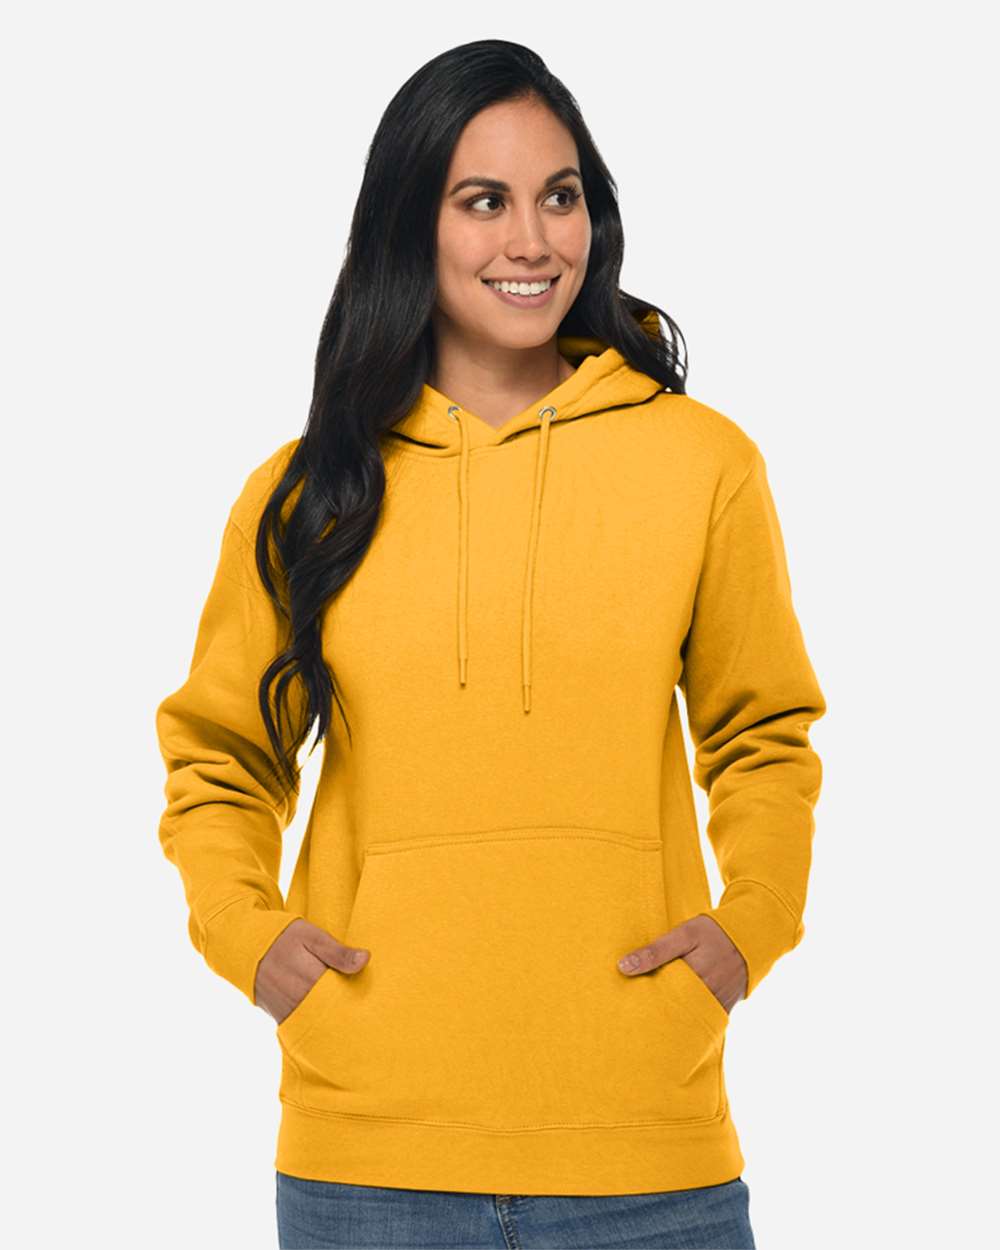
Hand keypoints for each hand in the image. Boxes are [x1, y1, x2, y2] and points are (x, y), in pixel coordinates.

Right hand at [254, 918, 369, 1024]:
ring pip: (320, 1023)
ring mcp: (290, 1013)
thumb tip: (366, 960)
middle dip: (349, 1013)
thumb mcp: (313, 937)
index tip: (374, 1000)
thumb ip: (338, 952)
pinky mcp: (282, 1017)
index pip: (345, 999)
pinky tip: (328, 1017)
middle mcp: (301, 1003)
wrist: (246, 947)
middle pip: (334, 1015)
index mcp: (313, 982)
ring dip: (333, 1019)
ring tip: (350, 1015)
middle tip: (367, 1011)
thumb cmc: (283, 937)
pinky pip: (305, 1025)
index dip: (361, 1000)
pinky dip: (317, 1023)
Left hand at [616, 914, 747, 1013]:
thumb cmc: (714, 932)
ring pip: (688, 1019)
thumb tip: (623, 967)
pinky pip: (703, 1018)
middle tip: (633, 1020)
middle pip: (673, 1014)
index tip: (625, 1008)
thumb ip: (655, 951)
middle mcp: (706, 998)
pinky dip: (689, 1018)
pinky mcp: (724, 1007)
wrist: (751, 936)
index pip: (660, 1000)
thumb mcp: (683, 934)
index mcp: (693, 980)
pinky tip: (675, 1017)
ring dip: (672, 1018)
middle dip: (655, 1016)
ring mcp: (717, 1006)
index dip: (643, 1004)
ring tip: (650, 1023)